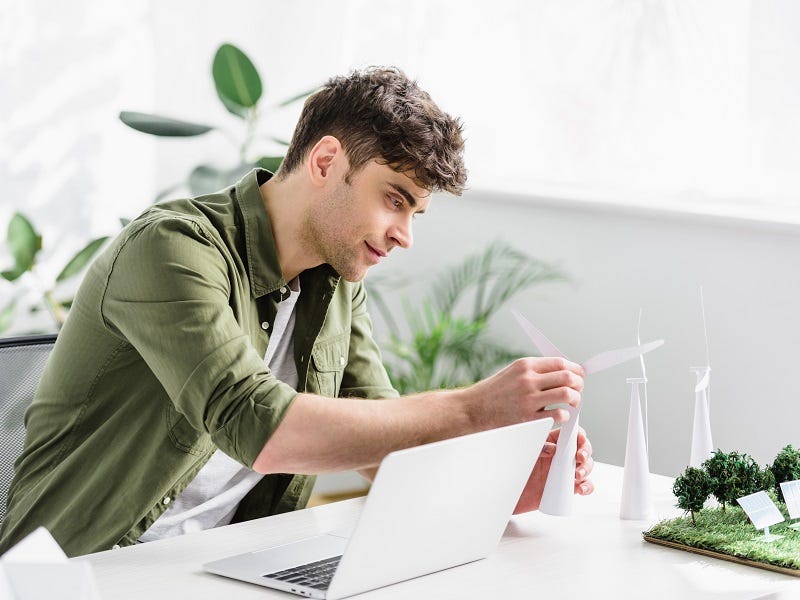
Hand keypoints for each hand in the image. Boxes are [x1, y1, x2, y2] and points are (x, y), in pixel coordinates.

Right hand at [463, 357, 583, 428]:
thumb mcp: (512, 374)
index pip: (560, 362)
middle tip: (578, 391)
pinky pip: (558, 414)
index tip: (579, 376)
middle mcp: (528, 380)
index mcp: (524, 365)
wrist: (471, 410)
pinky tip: (560, 416)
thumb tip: (561, 373)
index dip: (575, 369)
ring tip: (571, 404)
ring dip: (575, 399)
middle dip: (579, 384)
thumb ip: (534, 372)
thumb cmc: (492, 393)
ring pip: (567, 394)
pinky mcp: (528, 418)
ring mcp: (528, 399)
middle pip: (568, 377)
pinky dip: (565, 415)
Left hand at [512, 426, 593, 513]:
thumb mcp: (524, 456)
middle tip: (580, 457)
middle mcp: (561, 456)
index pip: (569, 434)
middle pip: (582, 449)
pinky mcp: (567, 488)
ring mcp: (565, 472)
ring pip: (585, 466)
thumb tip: (553, 448)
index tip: (580, 437)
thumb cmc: (514, 471)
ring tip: (577, 475)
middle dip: (585, 452)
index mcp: (552, 443)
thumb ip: (538, 448)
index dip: (578, 433)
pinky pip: (584, 485)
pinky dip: (587, 486)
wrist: (510, 495)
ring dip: (586, 469)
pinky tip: (581, 488)